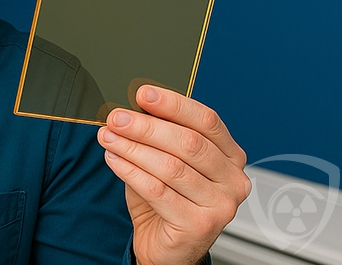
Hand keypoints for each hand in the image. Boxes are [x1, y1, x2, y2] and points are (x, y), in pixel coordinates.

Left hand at [97, 85, 250, 264]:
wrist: (166, 247)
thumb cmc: (167, 200)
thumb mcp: (165, 161)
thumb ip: (158, 137)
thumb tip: (132, 109)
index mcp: (231, 156)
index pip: (207, 121)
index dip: (174, 105)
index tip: (144, 94)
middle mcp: (233, 180)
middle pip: (188, 143)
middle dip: (146, 126)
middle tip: (116, 117)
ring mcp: (221, 205)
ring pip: (171, 167)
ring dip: (133, 148)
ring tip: (108, 137)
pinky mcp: (200, 225)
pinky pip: (157, 190)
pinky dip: (130, 171)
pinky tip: (114, 159)